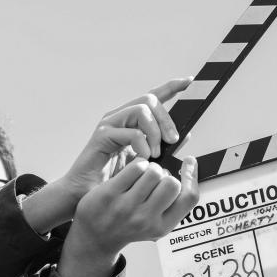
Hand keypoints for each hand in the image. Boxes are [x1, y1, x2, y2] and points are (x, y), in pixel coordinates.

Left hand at [57, 157, 198, 276]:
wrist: (95, 238)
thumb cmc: (128, 226)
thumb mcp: (154, 224)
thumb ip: (172, 204)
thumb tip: (189, 166)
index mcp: (161, 227)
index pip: (189, 199)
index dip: (192, 177)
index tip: (188, 162)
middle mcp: (145, 219)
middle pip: (172, 183)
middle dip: (166, 175)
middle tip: (154, 178)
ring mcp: (126, 207)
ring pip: (153, 172)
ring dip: (150, 168)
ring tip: (142, 174)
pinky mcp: (109, 195)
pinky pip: (134, 167)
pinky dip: (137, 164)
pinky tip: (131, 171)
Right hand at [58, 77, 191, 201]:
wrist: (88, 194)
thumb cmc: (113, 179)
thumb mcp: (146, 161)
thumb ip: (163, 147)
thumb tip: (184, 135)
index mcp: (130, 121)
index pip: (153, 97)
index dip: (171, 87)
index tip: (189, 81)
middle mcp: (119, 117)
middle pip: (150, 100)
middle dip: (167, 119)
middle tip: (173, 140)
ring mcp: (109, 124)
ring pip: (141, 110)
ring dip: (155, 131)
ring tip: (155, 153)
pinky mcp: (102, 135)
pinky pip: (131, 131)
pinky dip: (142, 144)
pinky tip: (144, 157)